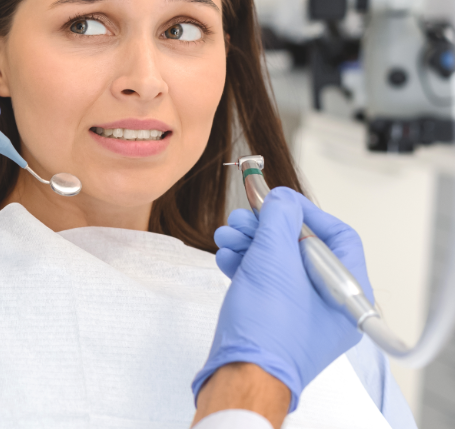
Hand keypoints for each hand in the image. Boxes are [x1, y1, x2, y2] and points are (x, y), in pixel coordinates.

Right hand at [192, 187, 373, 411]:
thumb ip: (280, 219)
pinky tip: (226, 256)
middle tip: (243, 218)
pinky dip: (245, 264)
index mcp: (347, 292)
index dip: (307, 213)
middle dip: (267, 228)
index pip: (338, 237)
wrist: (240, 374)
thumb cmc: (267, 329)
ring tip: (226, 235)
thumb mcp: (274, 260)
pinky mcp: (274, 319)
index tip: (279, 201)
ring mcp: (301, 313)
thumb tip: (283, 199)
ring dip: (249, 243)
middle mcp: (328, 303)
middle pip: (301, 247)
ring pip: (278, 263)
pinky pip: (265, 281)